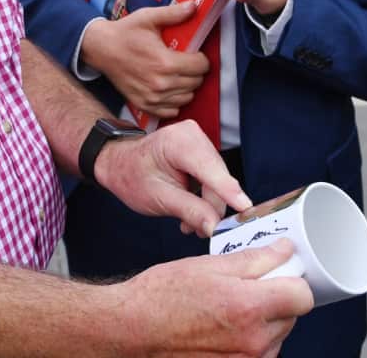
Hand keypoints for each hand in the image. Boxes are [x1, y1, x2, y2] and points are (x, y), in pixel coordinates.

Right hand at [81, 3, 208, 118]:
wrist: (101, 49)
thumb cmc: (125, 32)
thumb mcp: (149, 18)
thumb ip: (173, 13)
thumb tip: (193, 6)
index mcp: (165, 62)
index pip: (201, 66)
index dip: (201, 58)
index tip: (194, 53)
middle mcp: (161, 84)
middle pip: (196, 82)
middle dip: (195, 71)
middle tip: (186, 61)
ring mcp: (153, 97)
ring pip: (187, 97)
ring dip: (186, 86)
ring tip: (177, 74)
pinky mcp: (144, 105)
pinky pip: (171, 110)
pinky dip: (174, 101)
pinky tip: (168, 88)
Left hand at [96, 119, 251, 235]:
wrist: (120, 163)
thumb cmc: (132, 176)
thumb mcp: (157, 198)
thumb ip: (189, 210)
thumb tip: (215, 226)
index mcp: (178, 141)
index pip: (210, 169)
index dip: (228, 191)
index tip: (246, 209)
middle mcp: (193, 135)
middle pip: (217, 180)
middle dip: (210, 208)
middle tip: (196, 231)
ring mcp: (200, 142)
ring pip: (218, 183)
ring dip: (206, 206)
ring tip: (187, 223)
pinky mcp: (203, 152)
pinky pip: (214, 179)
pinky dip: (205, 198)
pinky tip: (191, 211)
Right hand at [120, 241, 312, 356]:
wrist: (136, 328)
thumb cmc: (164, 295)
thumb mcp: (209, 265)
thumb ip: (255, 259)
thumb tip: (284, 250)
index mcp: (248, 308)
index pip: (302, 295)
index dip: (293, 278)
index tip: (281, 272)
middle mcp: (253, 341)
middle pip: (291, 315)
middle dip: (276, 297)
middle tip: (246, 285)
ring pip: (277, 335)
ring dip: (264, 319)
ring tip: (229, 307)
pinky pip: (261, 352)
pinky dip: (251, 338)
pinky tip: (225, 326)